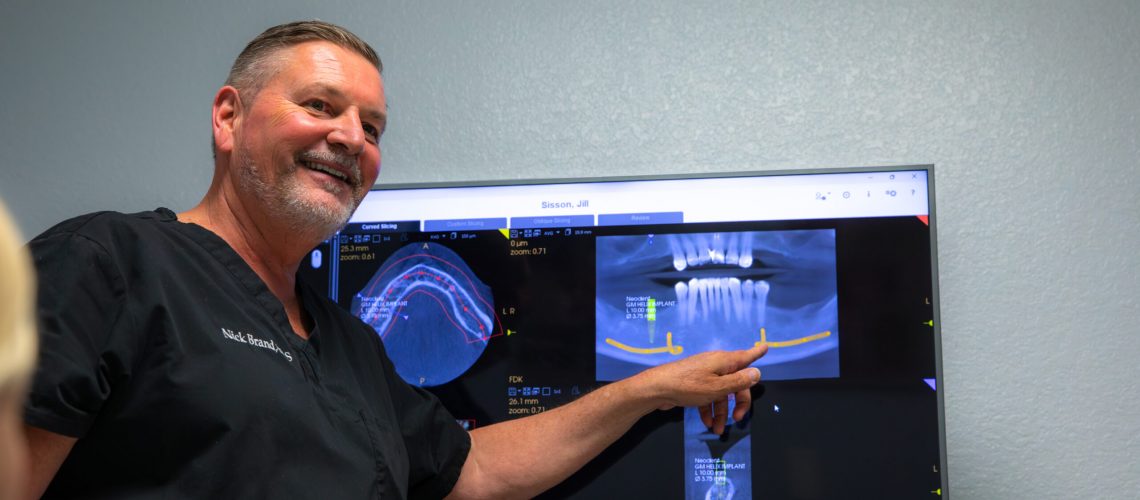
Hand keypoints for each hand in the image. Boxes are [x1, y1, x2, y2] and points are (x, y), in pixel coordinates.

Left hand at [635, 343, 767, 434]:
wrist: (657, 389)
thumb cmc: (688, 386)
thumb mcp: (717, 388)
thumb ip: (738, 382)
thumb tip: (757, 372)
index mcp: (724, 362)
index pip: (746, 357)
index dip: (757, 352)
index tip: (766, 346)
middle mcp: (715, 365)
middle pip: (735, 382)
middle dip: (738, 402)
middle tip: (738, 420)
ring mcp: (704, 374)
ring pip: (720, 393)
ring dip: (721, 411)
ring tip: (716, 429)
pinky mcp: (693, 384)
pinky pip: (707, 395)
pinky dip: (709, 408)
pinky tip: (706, 422)